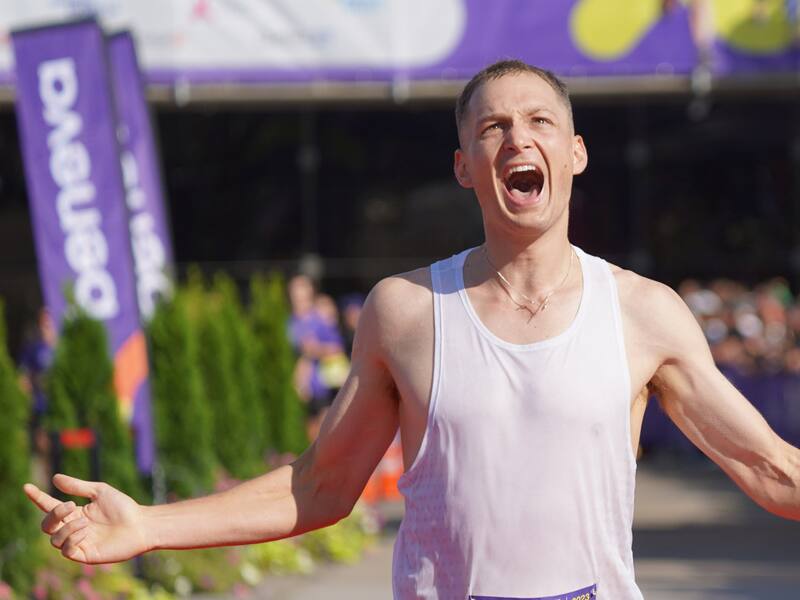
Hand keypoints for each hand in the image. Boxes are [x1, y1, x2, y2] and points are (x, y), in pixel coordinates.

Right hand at [24, 474, 149, 562]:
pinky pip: (66, 551)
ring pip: (54, 539)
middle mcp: (74, 528)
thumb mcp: (99, 492)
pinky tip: (85, 531)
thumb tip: (55, 478)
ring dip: (66, 528)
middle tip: (69, 506)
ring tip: (84, 521)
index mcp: (75, 513)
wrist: (141, 524)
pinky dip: (71, 539)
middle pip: (47, 525)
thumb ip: (78, 487)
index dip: (38, 498)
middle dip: (53, 515)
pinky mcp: (85, 555)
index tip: (27, 486)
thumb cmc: (124, 507)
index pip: (50, 507)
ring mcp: (79, 542)